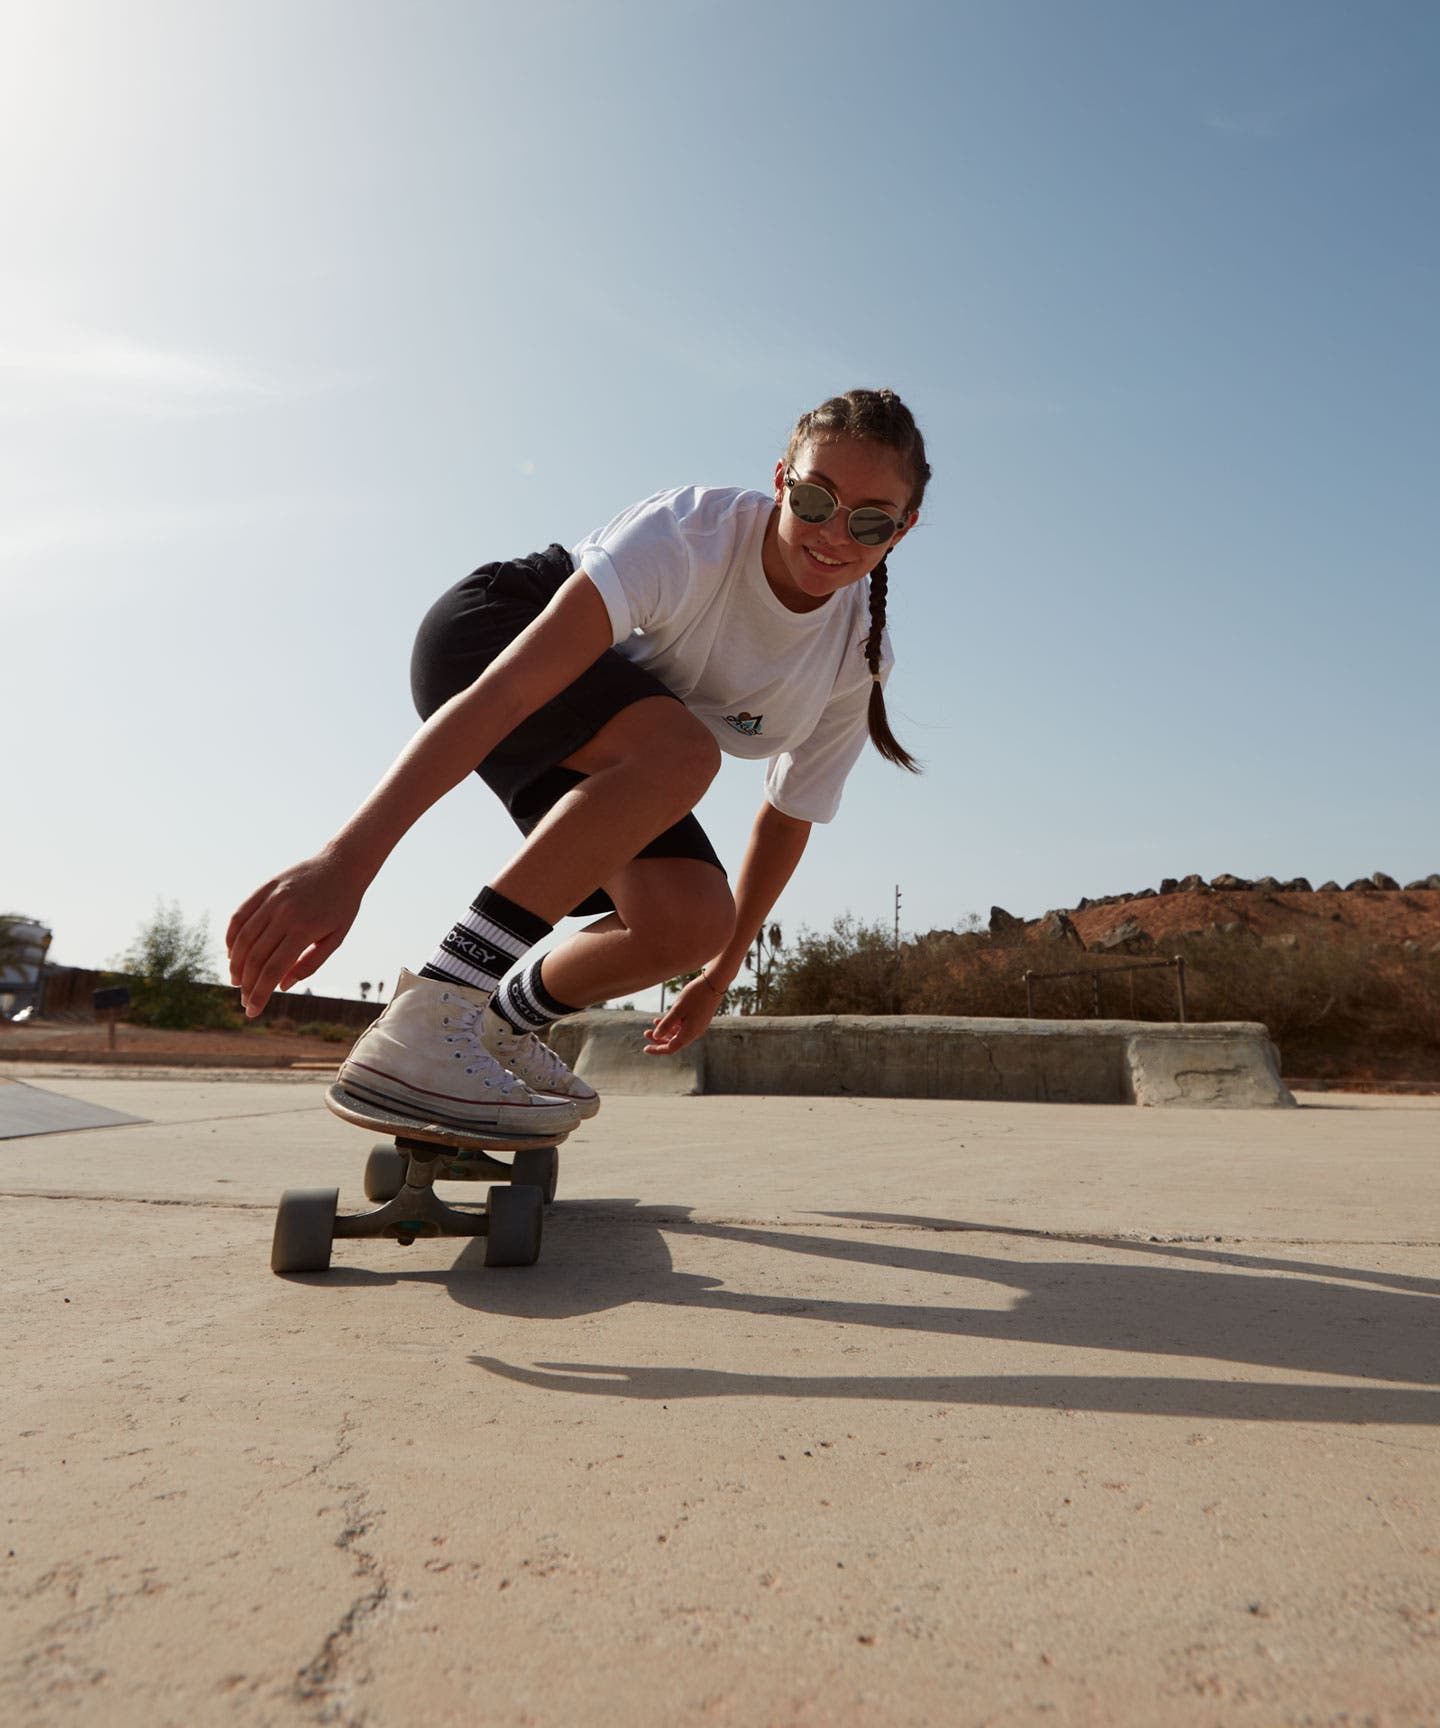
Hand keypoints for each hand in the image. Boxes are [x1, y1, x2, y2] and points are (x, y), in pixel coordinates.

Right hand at [226, 851, 364, 1017]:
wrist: (342, 865)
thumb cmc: (342, 907)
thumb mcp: (335, 939)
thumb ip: (310, 964)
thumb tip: (281, 986)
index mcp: (304, 930)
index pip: (272, 970)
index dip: (259, 994)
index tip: (252, 1012)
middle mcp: (283, 914)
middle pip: (254, 957)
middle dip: (246, 984)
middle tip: (244, 1000)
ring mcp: (271, 899)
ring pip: (242, 938)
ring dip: (234, 964)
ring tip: (236, 981)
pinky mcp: (264, 888)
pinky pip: (239, 916)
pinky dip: (231, 936)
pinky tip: (231, 953)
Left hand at [644, 972, 725, 1056]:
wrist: (715, 983)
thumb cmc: (695, 995)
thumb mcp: (677, 1009)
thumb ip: (666, 1024)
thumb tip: (655, 1036)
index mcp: (690, 1034)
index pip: (670, 1048)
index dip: (657, 1049)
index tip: (644, 1048)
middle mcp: (695, 1033)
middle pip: (674, 1043)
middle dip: (659, 1039)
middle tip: (645, 1032)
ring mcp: (698, 1027)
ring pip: (678, 1034)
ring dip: (665, 1030)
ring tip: (654, 1021)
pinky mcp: (699, 1020)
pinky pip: (683, 1027)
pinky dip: (673, 1024)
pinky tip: (665, 1017)